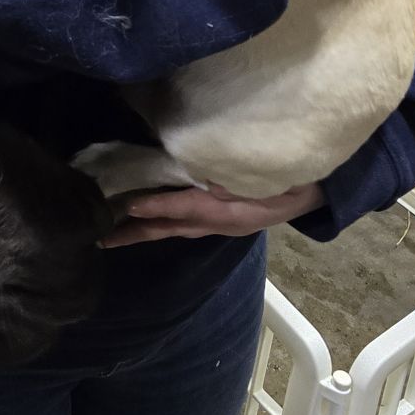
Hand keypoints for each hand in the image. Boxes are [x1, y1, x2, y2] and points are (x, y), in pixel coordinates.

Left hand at [100, 181, 322, 247]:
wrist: (313, 193)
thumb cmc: (287, 180)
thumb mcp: (260, 178)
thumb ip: (229, 179)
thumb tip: (199, 175)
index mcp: (226, 211)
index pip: (185, 207)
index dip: (157, 206)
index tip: (129, 206)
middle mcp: (216, 222)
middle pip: (169, 226)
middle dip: (135, 232)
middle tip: (101, 238)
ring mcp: (217, 224)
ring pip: (173, 228)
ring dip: (143, 229)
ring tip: (112, 233)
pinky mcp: (219, 221)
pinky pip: (184, 223)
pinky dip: (161, 221)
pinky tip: (146, 218)